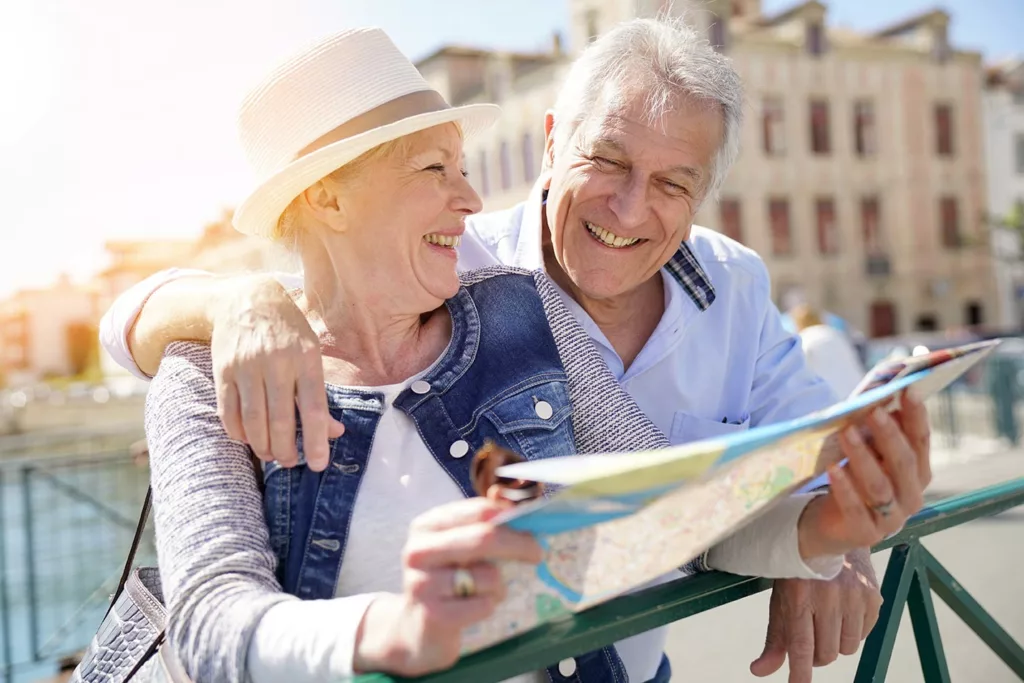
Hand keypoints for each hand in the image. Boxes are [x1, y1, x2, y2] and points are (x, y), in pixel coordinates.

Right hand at [210, 275, 343, 469]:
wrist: (247, 299)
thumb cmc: (288, 331)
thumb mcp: (312, 353)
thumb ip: (321, 393)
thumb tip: (334, 432)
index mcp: (306, 358)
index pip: (314, 408)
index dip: (317, 440)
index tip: (319, 464)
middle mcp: (276, 362)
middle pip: (280, 420)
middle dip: (286, 450)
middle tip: (289, 463)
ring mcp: (247, 366)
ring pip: (253, 420)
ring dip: (262, 446)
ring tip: (271, 455)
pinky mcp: (223, 370)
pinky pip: (228, 411)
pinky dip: (238, 432)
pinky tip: (247, 439)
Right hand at [353, 498, 542, 675]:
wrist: (418, 629)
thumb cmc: (447, 581)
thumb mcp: (458, 548)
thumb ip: (483, 527)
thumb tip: (521, 509)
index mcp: (426, 526)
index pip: (477, 511)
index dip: (510, 518)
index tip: (533, 528)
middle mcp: (418, 551)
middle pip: (483, 539)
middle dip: (519, 545)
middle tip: (538, 554)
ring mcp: (422, 583)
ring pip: (488, 576)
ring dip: (498, 587)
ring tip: (484, 593)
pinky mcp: (432, 614)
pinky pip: (483, 605)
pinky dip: (489, 606)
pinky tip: (474, 608)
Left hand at [751, 548, 880, 682]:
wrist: (830, 532)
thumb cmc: (798, 570)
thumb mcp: (780, 599)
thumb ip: (774, 638)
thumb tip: (760, 671)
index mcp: (799, 595)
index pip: (801, 646)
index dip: (800, 673)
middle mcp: (828, 596)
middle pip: (825, 653)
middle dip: (815, 655)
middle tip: (810, 636)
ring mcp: (854, 596)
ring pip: (846, 648)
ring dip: (834, 643)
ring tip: (825, 620)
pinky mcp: (872, 596)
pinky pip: (863, 635)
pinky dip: (852, 631)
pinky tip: (843, 612)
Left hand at [798, 391, 930, 558]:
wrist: (833, 525)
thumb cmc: (856, 481)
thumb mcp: (870, 456)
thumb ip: (878, 436)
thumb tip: (880, 400)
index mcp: (917, 474)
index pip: (921, 442)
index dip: (917, 416)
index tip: (908, 390)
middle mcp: (910, 496)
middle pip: (904, 463)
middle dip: (889, 435)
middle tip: (873, 411)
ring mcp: (891, 519)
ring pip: (879, 485)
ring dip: (863, 457)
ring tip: (847, 432)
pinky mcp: (865, 533)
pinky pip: (855, 508)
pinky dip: (844, 488)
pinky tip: (832, 469)